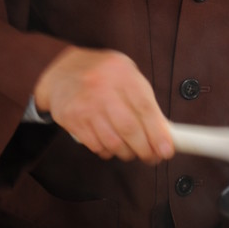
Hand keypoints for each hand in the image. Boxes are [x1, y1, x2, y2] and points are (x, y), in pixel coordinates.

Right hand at [34, 45, 174, 163]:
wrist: (61, 70)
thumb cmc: (104, 75)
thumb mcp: (127, 76)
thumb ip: (145, 100)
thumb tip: (164, 132)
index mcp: (122, 73)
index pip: (145, 108)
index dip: (158, 133)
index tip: (167, 151)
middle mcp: (102, 87)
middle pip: (129, 128)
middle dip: (145, 149)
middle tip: (152, 157)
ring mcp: (84, 104)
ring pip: (112, 142)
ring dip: (127, 153)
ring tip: (132, 151)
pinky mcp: (71, 119)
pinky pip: (95, 145)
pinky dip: (108, 151)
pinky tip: (112, 146)